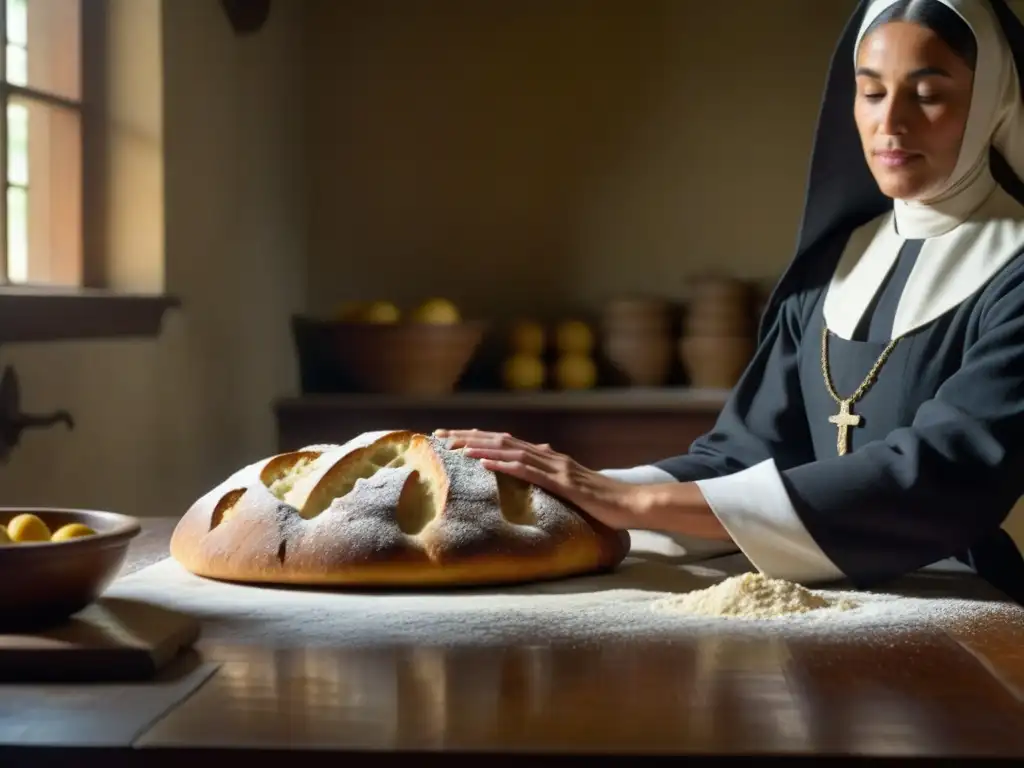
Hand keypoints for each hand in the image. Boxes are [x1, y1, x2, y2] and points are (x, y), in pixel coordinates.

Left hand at [433, 429, 643, 529]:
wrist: (633, 504)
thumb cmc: (604, 502)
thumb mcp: (571, 491)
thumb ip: (552, 483)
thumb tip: (533, 482)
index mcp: (549, 458)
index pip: (507, 443)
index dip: (477, 438)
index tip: (451, 438)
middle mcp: (549, 456)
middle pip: (501, 440)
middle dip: (468, 436)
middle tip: (439, 435)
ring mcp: (556, 467)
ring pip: (510, 450)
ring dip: (479, 446)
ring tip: (453, 445)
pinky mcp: (562, 482)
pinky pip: (527, 471)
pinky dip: (502, 464)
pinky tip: (483, 461)